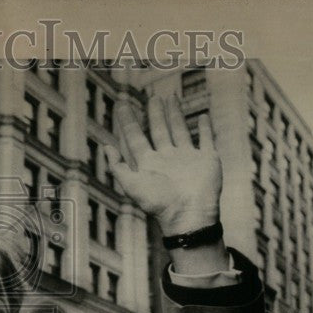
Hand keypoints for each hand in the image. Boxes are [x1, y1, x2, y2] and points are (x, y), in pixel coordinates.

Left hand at [106, 93, 221, 236]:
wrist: (188, 215)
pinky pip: (206, 139)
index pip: (135, 137)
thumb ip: (118, 166)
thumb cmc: (159, 203)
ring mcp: (187, 158)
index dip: (127, 121)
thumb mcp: (131, 185)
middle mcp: (167, 159)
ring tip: (171, 98)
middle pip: (159, 130)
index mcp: (149, 164)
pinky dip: (205, 128)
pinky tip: (203, 116)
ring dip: (175, 115)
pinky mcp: (207, 159)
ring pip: (180, 130)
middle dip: (155, 114)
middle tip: (152, 98)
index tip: (121, 104)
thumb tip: (105, 146)